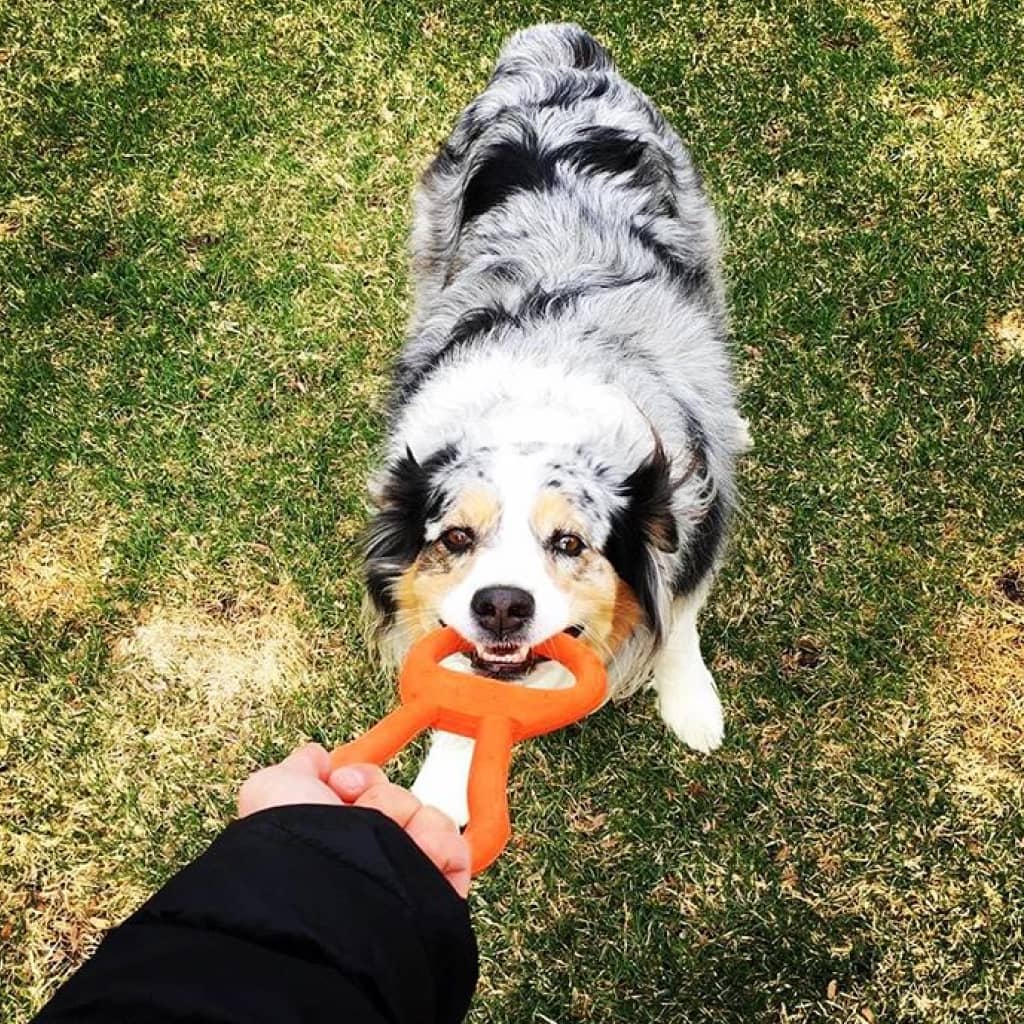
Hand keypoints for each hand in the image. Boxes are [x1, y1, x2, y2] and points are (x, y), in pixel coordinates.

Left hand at [238, 743, 470, 897]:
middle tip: (361, 819)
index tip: (342, 786)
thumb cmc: (292, 847)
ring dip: (413, 822)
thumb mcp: (272, 789)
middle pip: (401, 798)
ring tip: (393, 846)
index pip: (371, 787)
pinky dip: (440, 846)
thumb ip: (297, 767)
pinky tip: (419, 856)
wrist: (321, 896)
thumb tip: (316, 757)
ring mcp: (404, 871)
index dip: (361, 778)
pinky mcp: (434, 890)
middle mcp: (370, 852)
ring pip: (430, 818)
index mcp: (336, 832)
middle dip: (384, 799)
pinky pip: (455, 846)